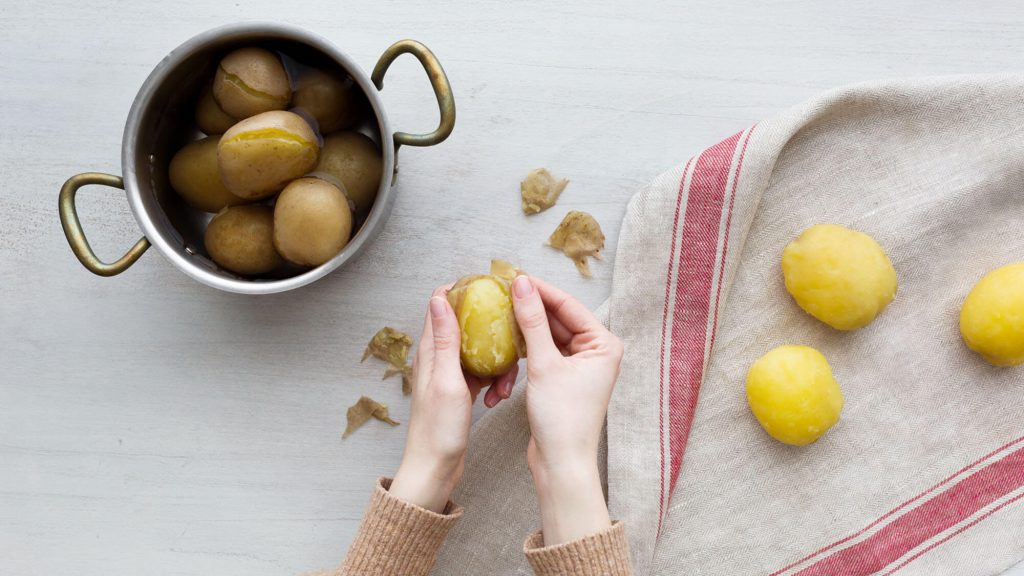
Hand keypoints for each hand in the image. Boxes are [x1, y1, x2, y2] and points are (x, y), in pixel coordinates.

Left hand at [389, 286, 517, 512]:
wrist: (435, 469)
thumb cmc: (438, 430)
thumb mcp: (447, 380)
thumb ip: (445, 340)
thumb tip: (440, 299)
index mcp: (430, 350)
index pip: (441, 304)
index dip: (465, 291)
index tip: (492, 289)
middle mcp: (438, 358)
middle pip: (466, 325)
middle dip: (490, 325)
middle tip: (514, 327)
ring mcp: (450, 374)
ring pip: (479, 351)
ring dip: (497, 360)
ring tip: (505, 382)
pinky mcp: (461, 390)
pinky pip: (483, 373)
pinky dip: (494, 379)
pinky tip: (499, 396)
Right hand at [511, 276, 623, 543]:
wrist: (561, 463)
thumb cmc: (561, 417)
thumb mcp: (543, 364)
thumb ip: (532, 321)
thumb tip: (521, 284)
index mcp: (603, 344)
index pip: (568, 306)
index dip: (540, 289)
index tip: (513, 274)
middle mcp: (597, 351)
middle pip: (560, 318)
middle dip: (532, 305)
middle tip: (502, 288)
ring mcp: (582, 365)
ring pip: (550, 334)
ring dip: (528, 324)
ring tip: (501, 307)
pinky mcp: (565, 378)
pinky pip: (546, 351)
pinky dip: (528, 345)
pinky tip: (508, 335)